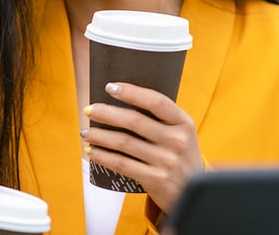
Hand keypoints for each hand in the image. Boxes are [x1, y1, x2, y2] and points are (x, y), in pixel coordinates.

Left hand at [82, 82, 202, 212]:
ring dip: (99, 136)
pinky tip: (92, 151)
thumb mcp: (180, 133)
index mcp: (184, 122)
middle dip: (106, 113)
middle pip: (134, 121)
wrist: (192, 190)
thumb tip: (118, 99)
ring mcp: (167, 161)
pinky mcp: (156, 179)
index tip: (109, 87)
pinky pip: (122, 164)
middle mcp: (177, 140)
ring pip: (124, 143)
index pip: (156, 102)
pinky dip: (103, 156)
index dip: (131, 92)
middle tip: (88, 110)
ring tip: (85, 132)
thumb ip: (159, 118)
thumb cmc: (178, 154)